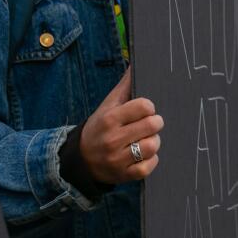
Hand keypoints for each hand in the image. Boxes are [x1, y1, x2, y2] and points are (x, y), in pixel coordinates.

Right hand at [79, 69, 163, 184]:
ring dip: (154, 141)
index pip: (143, 106)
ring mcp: (118, 158)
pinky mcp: (124, 174)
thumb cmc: (100, 126)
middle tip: (151, 123)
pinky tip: (144, 154)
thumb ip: (124, 86)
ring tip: (147, 138)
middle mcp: (113, 138)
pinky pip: (149, 166)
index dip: (148, 107)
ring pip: (152, 146)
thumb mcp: (107, 105)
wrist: (82, 158)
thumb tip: (136, 63)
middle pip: (151, 125)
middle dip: (155, 123)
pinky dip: (151, 160)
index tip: (145, 109)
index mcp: (110, 118)